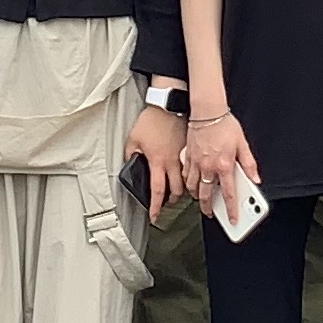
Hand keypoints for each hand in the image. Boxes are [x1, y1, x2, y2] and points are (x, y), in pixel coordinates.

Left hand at [126, 99, 185, 218]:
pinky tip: (183, 174)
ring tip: (175, 190)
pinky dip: (187, 174)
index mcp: (157, 162)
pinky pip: (190, 168)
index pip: (157, 191)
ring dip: (181, 189)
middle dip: (172, 201)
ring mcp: (183, 156)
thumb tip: (133, 164)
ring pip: (186, 181)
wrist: (168, 106)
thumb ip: (132, 155)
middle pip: (177, 191)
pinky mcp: (189, 149)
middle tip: (166, 202)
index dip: (155, 207)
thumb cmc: (152, 120)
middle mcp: (172, 162)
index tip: (154, 216)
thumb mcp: (133, 139)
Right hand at [179, 106, 258, 213]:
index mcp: (224, 165)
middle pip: (206, 195)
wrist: (207, 111)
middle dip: (208, 208)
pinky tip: (191, 183)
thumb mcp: (242, 144)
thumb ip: (249, 164)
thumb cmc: (224, 124)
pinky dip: (188, 182)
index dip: (231, 209)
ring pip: (193, 187)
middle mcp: (208, 166)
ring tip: (201, 199)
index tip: (233, 219)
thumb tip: (255, 178)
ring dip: (197, 196)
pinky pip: (185, 175)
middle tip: (210, 213)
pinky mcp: (187, 156)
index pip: (228, 193)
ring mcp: (196, 162)